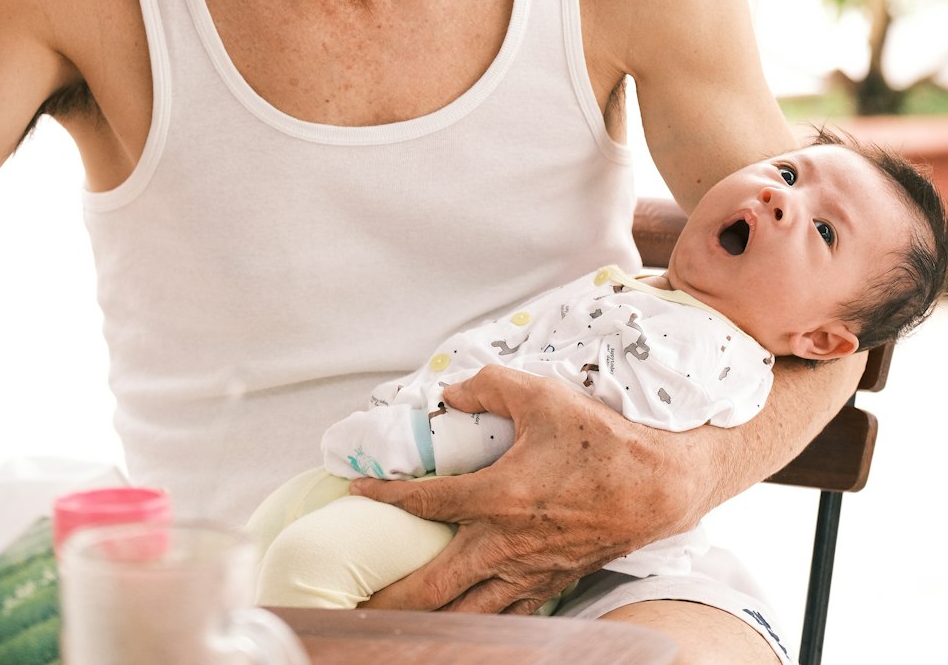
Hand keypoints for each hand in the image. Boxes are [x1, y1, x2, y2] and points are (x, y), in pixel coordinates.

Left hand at [349, 366, 707, 613]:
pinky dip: (475, 625)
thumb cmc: (601, 439)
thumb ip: (490, 387)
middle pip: (432, 585)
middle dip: (389, 596)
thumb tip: (452, 392)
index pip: (424, 502)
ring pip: (465, 614)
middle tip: (353, 600)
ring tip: (391, 623)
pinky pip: (505, 617)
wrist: (658, 485)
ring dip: (425, 619)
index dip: (384, 496)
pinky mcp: (551, 585)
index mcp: (497, 497)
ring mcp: (528, 572)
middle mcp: (505, 544)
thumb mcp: (542, 396)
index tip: (357, 491)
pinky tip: (460, 624)